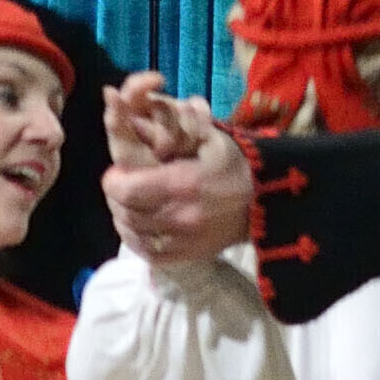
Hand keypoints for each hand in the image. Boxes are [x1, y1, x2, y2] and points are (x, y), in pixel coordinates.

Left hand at [105, 86, 249, 266]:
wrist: (266, 203)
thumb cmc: (234, 166)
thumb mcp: (209, 139)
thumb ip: (172, 132)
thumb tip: (136, 122)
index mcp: (182, 184)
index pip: (126, 189)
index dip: (113, 181)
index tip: (117, 173)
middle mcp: (179, 217)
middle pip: (125, 212)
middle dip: (116, 197)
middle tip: (122, 185)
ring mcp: (182, 242)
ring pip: (132, 233)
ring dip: (123, 217)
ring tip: (128, 204)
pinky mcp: (186, 257)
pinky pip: (147, 253)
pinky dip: (136, 239)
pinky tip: (138, 226)